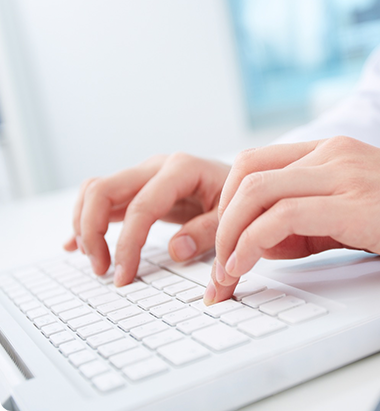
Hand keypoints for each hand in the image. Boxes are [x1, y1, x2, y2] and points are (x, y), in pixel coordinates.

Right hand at [64, 154, 229, 285]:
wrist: (240, 181)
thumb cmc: (238, 197)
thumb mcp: (232, 215)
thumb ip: (208, 231)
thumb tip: (175, 250)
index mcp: (181, 169)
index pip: (142, 206)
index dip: (128, 244)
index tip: (124, 276)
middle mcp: (156, 167)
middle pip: (103, 189)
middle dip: (92, 231)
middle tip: (102, 269)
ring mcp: (144, 174)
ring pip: (96, 191)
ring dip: (85, 225)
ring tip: (96, 261)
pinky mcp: (139, 188)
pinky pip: (102, 199)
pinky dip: (86, 220)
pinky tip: (76, 245)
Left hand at [204, 137, 379, 303]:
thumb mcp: (354, 210)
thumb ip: (309, 221)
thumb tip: (265, 242)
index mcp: (329, 152)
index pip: (255, 164)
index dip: (228, 202)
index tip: (223, 242)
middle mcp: (331, 155)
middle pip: (246, 172)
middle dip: (220, 218)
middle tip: (216, 261)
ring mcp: (343, 175)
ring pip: (257, 191)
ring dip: (230, 234)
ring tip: (225, 272)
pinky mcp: (356, 204)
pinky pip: (284, 217)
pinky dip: (254, 242)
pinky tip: (247, 265)